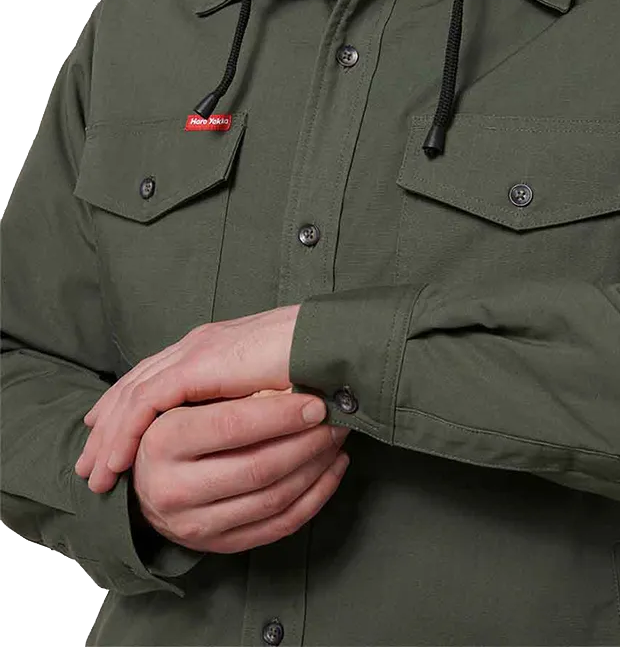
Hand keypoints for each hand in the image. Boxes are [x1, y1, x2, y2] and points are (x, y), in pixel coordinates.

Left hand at [74, 304, 303, 492]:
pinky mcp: (199, 362)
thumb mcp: (279, 388)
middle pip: (136, 384)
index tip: (116, 439)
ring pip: (133, 395)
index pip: (160, 375)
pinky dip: (127, 432)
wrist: (335, 339)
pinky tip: (117, 461)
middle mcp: (198, 344)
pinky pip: (147, 402)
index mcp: (215, 347)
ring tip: (96, 474)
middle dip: (109, 423)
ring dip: (110, 436)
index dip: (133, 407)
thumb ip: (256, 402)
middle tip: (90, 461)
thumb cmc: (320, 364)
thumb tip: (252, 433)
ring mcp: (196, 350)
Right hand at [130, 391, 350, 552]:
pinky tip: (332, 466)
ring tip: (336, 436)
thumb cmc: (176, 424)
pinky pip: (281, 525)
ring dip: (317, 465)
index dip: (280, 414)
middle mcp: (171, 488)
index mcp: (161, 440)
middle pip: (258, 467)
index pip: (231, 425)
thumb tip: (293, 373)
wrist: (145, 480)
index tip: (315, 402)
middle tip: (335, 418)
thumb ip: (223, 384)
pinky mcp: (220, 545)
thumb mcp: (185, 396)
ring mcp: (195, 524)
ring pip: (275, 498)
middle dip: (307, 441)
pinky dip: (317, 494)